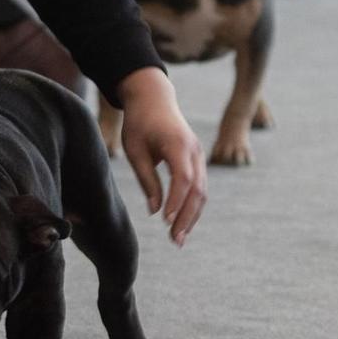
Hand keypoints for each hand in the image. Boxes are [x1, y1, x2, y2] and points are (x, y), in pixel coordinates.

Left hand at [116, 68, 206, 245]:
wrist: (153, 97)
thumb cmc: (139, 122)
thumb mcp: (135, 150)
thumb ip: (147, 180)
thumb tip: (155, 210)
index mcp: (177, 144)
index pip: (183, 178)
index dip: (177, 202)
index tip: (166, 222)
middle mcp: (194, 150)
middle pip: (198, 189)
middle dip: (188, 217)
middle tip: (175, 241)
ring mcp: (198, 154)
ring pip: (202, 191)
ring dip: (192, 216)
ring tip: (179, 238)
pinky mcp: (197, 159)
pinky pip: (199, 185)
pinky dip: (192, 205)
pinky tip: (182, 222)